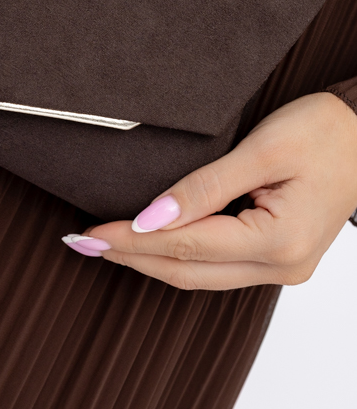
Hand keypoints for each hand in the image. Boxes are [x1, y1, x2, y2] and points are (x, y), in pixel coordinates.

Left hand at [63, 93, 356, 289]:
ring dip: (150, 260)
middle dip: (130, 257)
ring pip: (199, 276)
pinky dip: (178, 256)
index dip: (131, 240)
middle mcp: (281, 267)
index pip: (185, 246)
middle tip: (81, 243)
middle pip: (187, 272)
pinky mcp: (278, 259)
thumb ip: (204, 186)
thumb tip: (150, 217)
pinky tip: (149, 244)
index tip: (88, 232)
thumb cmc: (326, 132)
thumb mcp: (263, 149)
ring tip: (104, 244)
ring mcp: (281, 268)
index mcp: (279, 242)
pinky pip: (216, 267)